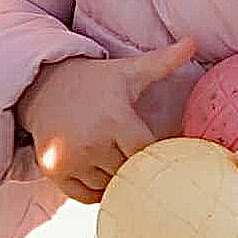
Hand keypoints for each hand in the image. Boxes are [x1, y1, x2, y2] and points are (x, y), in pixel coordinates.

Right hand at [15, 36, 196, 202]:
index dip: (153, 152)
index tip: (154, 145)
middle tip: (129, 149)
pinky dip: (95, 189)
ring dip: (114, 177)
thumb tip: (193, 41)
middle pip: (129, 172)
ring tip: (110, 153)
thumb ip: (164, 61)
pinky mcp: (54, 171)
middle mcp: (92, 143)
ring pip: (108, 186)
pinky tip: (97, 168)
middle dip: (134, 164)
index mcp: (115, 120)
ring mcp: (70, 159)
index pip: (146, 153)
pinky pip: (85, 196)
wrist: (44, 84)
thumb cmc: (95, 79)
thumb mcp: (130, 70)